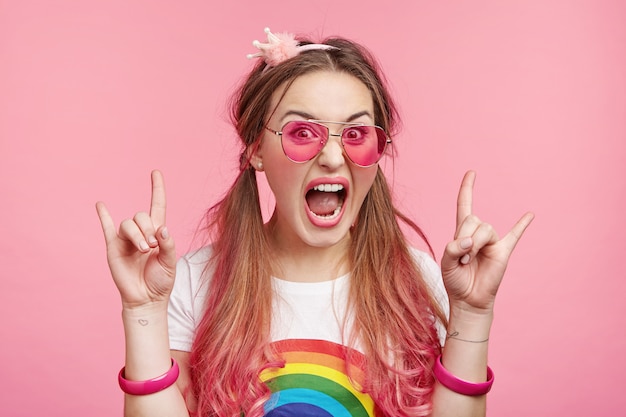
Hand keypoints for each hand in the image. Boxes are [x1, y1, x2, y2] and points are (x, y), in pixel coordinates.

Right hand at [96, 170, 176, 309]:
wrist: (146, 299)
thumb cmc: (160, 281)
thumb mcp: (170, 262)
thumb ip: (168, 244)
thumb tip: (161, 228)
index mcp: (157, 233)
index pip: (158, 206)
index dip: (157, 189)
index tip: (156, 173)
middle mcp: (141, 233)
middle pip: (141, 216)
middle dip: (148, 229)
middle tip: (152, 247)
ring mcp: (126, 240)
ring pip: (128, 224)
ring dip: (137, 234)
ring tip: (144, 250)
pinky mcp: (113, 248)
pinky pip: (106, 228)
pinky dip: (104, 216)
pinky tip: (101, 205)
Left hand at [440, 171, 533, 314]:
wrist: (469, 301)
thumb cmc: (455, 281)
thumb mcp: (446, 263)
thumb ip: (452, 248)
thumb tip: (469, 241)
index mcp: (462, 233)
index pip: (465, 205)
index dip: (467, 189)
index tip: (471, 172)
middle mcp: (477, 234)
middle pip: (472, 219)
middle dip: (464, 236)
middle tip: (461, 257)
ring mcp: (491, 242)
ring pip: (485, 228)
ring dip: (474, 244)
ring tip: (469, 260)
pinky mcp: (503, 252)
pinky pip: (515, 235)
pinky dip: (522, 224)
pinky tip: (530, 214)